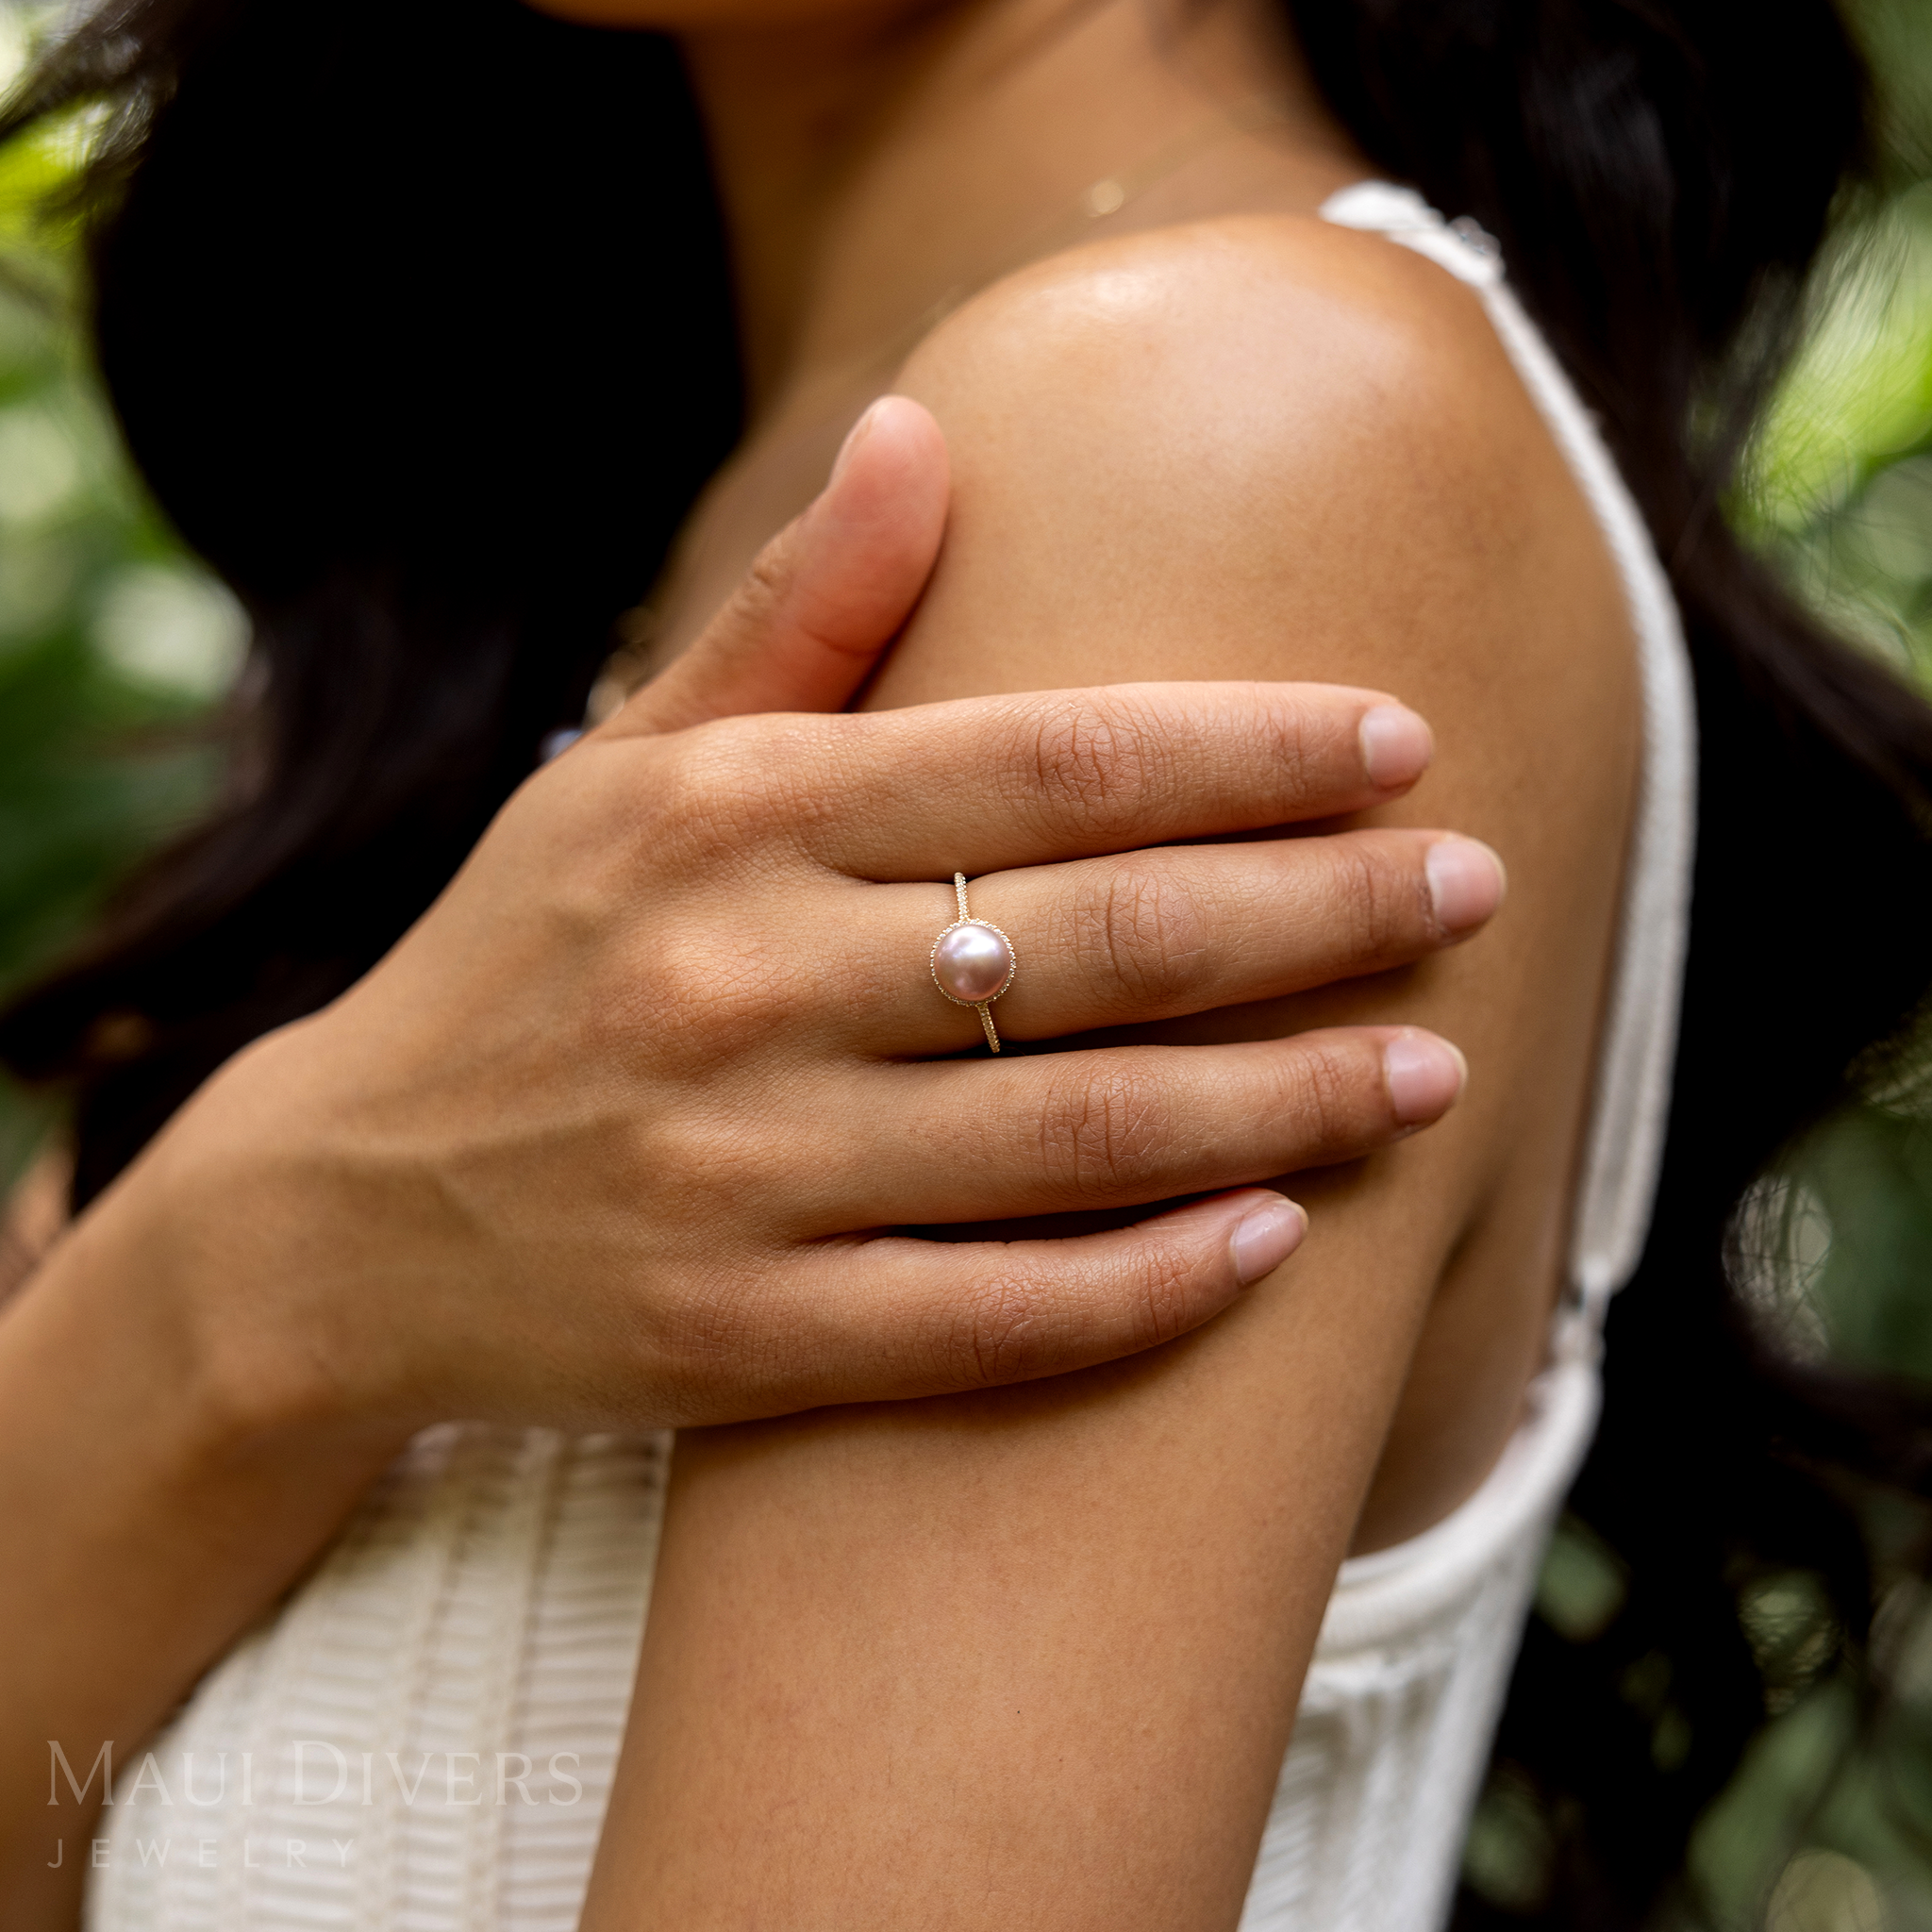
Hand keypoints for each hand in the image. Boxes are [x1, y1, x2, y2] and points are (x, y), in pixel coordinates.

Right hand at [115, 398, 1501, 1439]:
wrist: (340, 1214)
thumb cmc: (519, 963)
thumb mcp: (626, 768)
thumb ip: (790, 614)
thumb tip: (927, 427)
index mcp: (728, 816)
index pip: (1049, 760)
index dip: (1247, 749)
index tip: (1397, 743)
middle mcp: (741, 981)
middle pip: (1102, 940)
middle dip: (1319, 913)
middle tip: (1473, 892)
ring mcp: (743, 1173)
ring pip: (1078, 1133)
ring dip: (1283, 1102)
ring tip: (1433, 1076)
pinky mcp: (743, 1339)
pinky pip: (993, 1316)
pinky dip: (1147, 1284)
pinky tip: (1275, 1240)